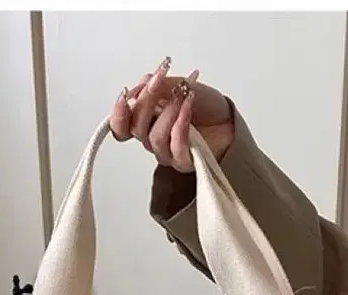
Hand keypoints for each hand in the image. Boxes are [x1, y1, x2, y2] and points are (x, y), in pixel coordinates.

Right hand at [109, 57, 234, 172]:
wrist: (230, 120)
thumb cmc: (206, 106)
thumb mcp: (179, 84)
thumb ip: (157, 85)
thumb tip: (140, 85)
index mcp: (146, 121)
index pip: (121, 126)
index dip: (118, 114)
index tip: (125, 94)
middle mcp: (153, 138)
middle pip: (136, 128)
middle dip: (147, 101)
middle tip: (161, 80)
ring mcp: (168, 152)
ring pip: (155, 138)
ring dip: (169, 112)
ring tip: (185, 94)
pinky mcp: (184, 161)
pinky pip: (175, 146)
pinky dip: (182, 123)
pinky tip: (189, 106)